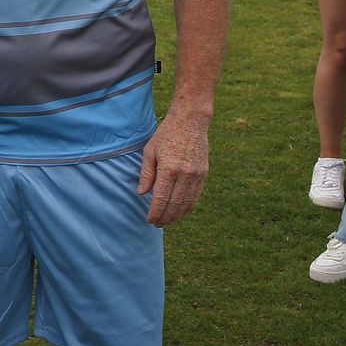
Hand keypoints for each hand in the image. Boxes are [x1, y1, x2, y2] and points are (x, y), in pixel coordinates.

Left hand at [137, 110, 209, 226]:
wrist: (191, 121)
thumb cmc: (166, 134)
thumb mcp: (150, 151)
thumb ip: (147, 174)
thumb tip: (141, 193)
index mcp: (169, 169)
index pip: (161, 199)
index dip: (155, 212)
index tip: (150, 220)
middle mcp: (185, 174)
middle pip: (175, 204)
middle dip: (165, 217)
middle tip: (157, 224)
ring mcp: (197, 175)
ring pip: (187, 203)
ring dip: (177, 215)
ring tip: (168, 221)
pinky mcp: (204, 173)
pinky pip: (196, 196)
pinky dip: (188, 206)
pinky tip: (180, 211)